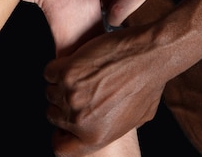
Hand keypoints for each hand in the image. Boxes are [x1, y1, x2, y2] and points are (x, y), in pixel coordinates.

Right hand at [45, 22, 164, 154]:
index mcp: (95, 137)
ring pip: (51, 91)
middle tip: (79, 86)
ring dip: (63, 81)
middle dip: (64, 102)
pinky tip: (76, 59)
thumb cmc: (150, 82)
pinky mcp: (67, 71)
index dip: (62, 133)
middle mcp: (80, 121)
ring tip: (83, 71)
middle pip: (54, 115)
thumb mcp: (137, 117)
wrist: (151, 54)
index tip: (65, 122)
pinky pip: (50, 71)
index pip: (61, 147)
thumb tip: (102, 125)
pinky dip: (60, 64)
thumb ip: (114, 126)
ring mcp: (71, 96)